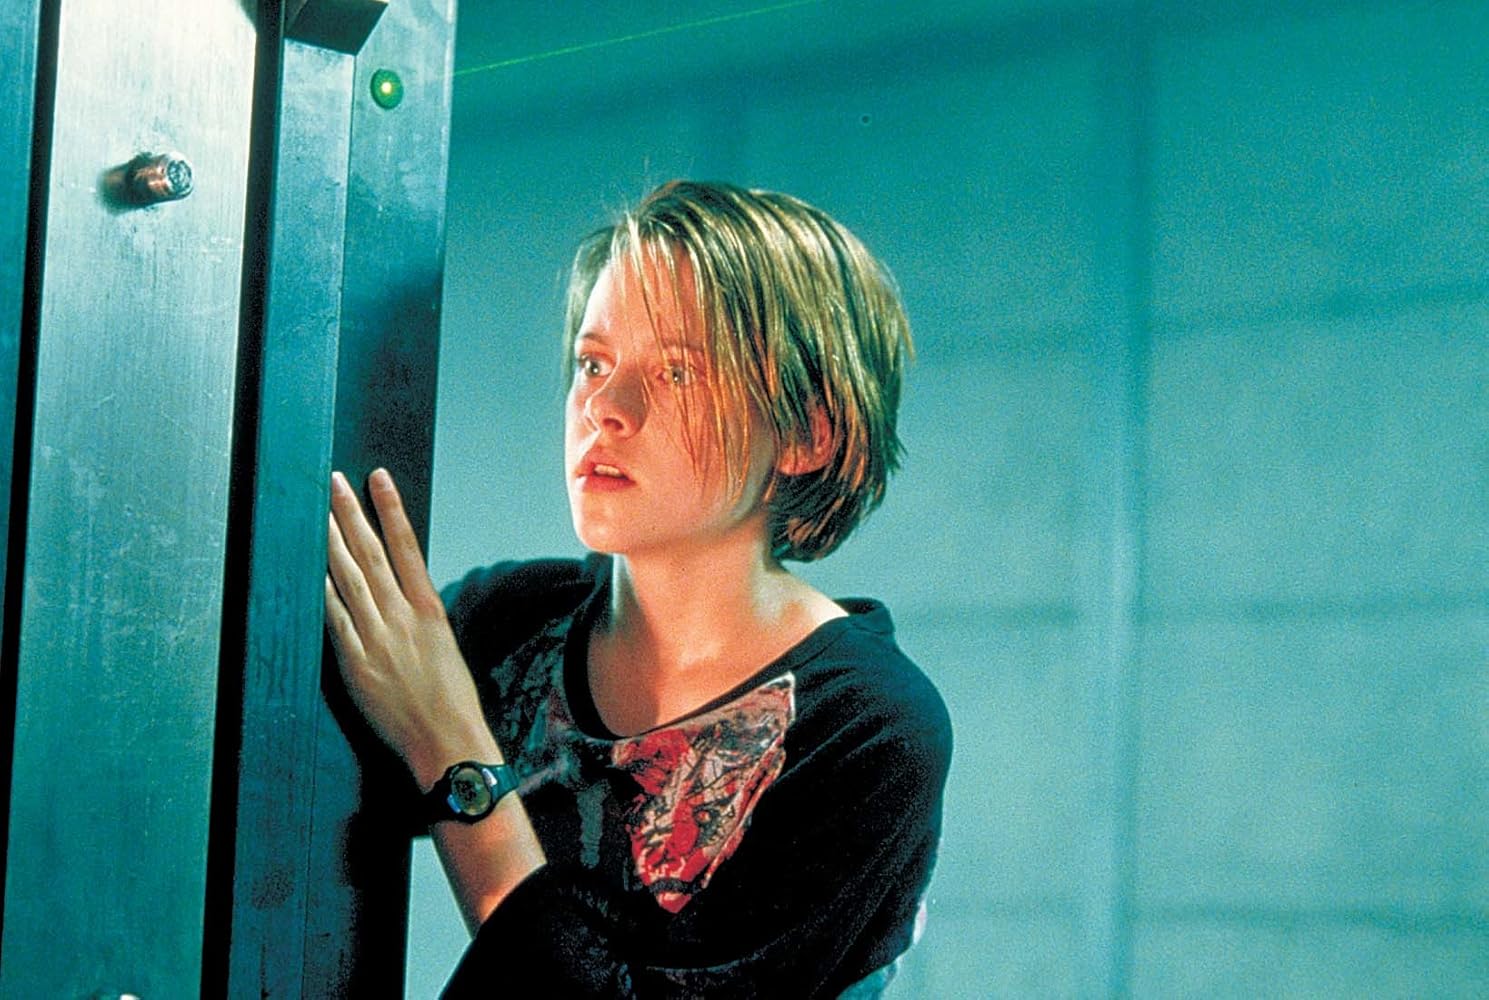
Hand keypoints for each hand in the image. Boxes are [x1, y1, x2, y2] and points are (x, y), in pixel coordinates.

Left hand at [324, 468, 498, 787]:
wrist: (448, 739)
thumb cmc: (451, 699)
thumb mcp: (444, 647)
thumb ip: (418, 619)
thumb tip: (398, 595)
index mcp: (430, 610)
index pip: (406, 546)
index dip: (390, 509)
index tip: (378, 478)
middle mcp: (403, 616)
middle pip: (370, 554)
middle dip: (351, 514)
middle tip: (333, 482)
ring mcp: (377, 638)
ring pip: (349, 579)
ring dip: (331, 542)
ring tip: (317, 512)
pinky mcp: (356, 663)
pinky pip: (334, 619)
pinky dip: (321, 591)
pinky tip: (308, 568)